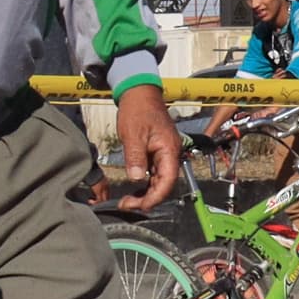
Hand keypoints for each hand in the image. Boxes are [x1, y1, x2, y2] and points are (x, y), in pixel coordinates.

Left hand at [107, 82, 183, 211]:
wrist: (139, 93)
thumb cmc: (137, 109)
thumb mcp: (133, 134)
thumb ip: (135, 157)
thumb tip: (136, 179)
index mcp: (169, 149)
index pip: (167, 182)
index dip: (154, 197)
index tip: (139, 206)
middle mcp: (171, 153)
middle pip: (165, 184)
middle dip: (148, 198)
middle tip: (127, 205)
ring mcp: (165, 153)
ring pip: (160, 180)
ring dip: (146, 192)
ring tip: (129, 200)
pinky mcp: (157, 152)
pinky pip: (155, 173)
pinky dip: (145, 183)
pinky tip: (134, 188)